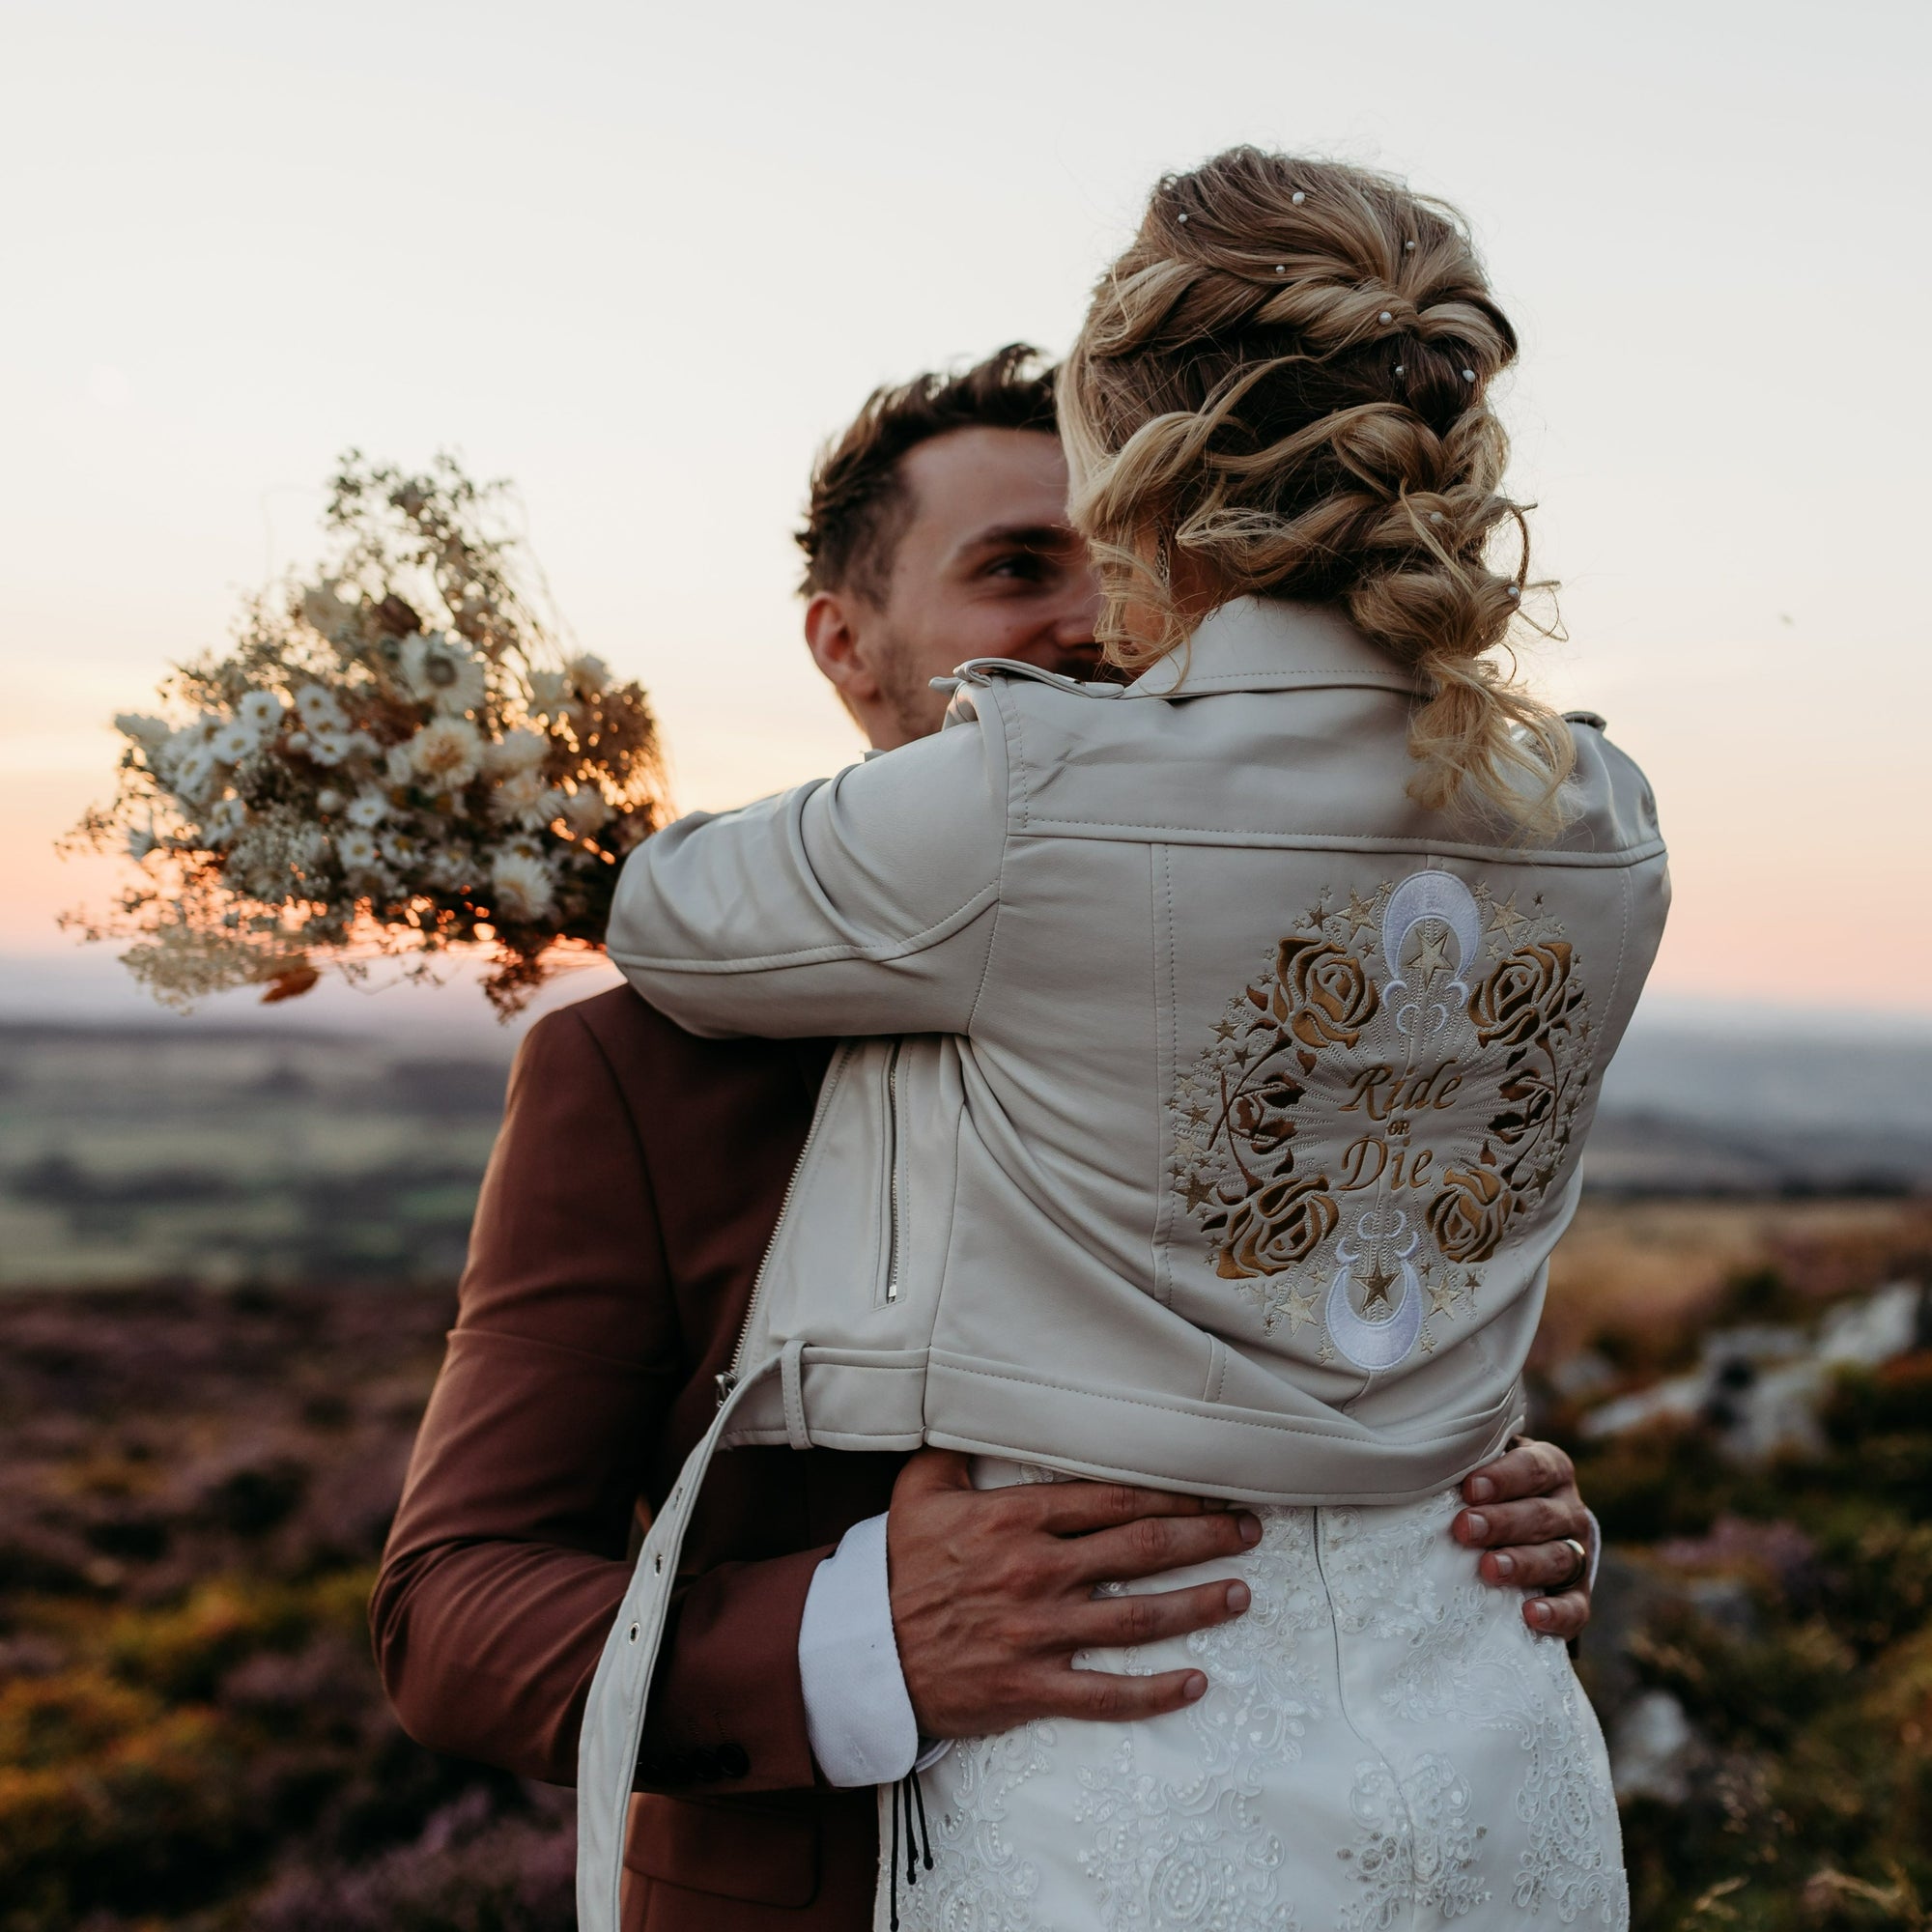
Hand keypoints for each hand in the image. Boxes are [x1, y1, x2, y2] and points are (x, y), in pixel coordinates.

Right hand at [886, 1448, 1259, 1738]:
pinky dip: (1156, 1692)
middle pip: (1141, 1548)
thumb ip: (959, 1449)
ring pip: (1138, 1615)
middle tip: (1248, 1530)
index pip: (1112, 1498)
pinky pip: (1107, 1693)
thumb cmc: (896, 1567)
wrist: (862, 1652)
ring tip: (1240, 1593)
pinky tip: (1195, 1682)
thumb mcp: (921, 1491)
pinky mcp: (1033, 1686)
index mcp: (1016, 1519)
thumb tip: (986, 1408)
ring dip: (1198, 1604)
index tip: (1209, 1488)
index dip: (1170, 1492)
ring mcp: (1039, 1632)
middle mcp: (1038, 1571)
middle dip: (1204, 1536)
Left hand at [1453, 1435, 1593, 1640]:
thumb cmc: (1492, 1489)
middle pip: (1541, 1514)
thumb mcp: (1486, 1467)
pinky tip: (1530, 1614)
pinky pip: (1575, 1607)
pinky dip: (1556, 1613)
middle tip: (1465, 1529)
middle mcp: (1568, 1510)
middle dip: (1502, 1522)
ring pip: (1558, 1558)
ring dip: (1523, 1563)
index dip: (1503, 1478)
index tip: (1469, 1489)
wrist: (1528, 1525)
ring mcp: (1578, 1553)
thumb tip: (1425, 1462)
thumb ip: (1468, 1463)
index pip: (1534, 1468)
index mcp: (1551, 1470)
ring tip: (1489, 1569)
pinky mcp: (1578, 1595)